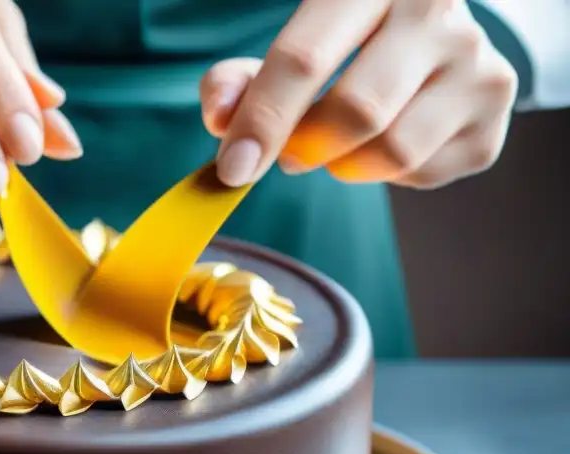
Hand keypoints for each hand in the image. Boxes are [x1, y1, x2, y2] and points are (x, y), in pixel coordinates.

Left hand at [200, 0, 518, 189]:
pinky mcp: (495, 108)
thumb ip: (239, 81)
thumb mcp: (288, 46)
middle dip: (309, 147)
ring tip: (341, 143)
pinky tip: (389, 137)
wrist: (426, 35)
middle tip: (293, 152)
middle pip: (356, 113)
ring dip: (348, 165)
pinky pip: (424, 172)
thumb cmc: (341, 43)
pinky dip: (390, 175)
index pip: (304, 59)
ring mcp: (478, 58)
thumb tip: (220, 116)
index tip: (233, 169)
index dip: (262, 121)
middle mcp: (437, 10)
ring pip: (393, 152)